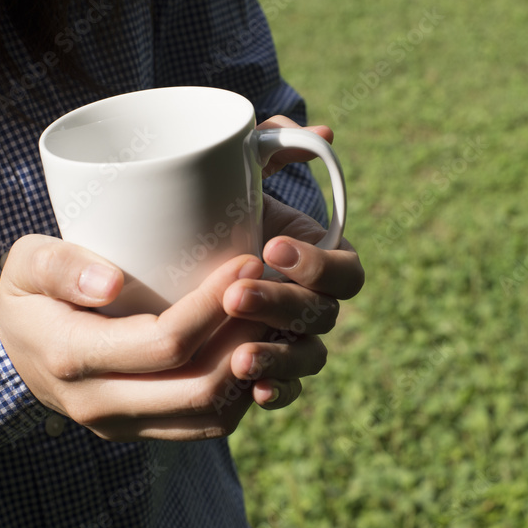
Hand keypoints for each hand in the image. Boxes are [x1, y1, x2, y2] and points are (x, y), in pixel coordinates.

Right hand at [0, 235, 325, 440]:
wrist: (12, 350)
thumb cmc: (27, 293)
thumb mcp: (26, 264)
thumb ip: (60, 265)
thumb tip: (111, 283)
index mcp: (74, 358)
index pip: (165, 343)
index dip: (214, 306)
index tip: (246, 262)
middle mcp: (100, 405)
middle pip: (199, 387)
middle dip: (246, 337)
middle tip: (272, 291)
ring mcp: (123, 426)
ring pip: (211, 416)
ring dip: (251, 369)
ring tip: (272, 318)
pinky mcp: (142, 431)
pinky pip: (205, 426)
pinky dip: (240, 391)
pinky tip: (253, 347)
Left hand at [220, 116, 364, 408]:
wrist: (179, 259)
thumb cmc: (219, 209)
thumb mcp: (240, 172)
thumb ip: (274, 144)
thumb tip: (322, 133)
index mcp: (322, 260)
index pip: (347, 272)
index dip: (319, 265)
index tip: (272, 246)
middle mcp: (316, 303)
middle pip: (323, 316)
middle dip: (283, 306)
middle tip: (235, 295)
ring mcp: (295, 341)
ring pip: (308, 359)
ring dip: (278, 358)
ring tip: (238, 358)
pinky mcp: (270, 371)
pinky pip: (286, 393)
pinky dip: (275, 394)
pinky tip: (250, 393)